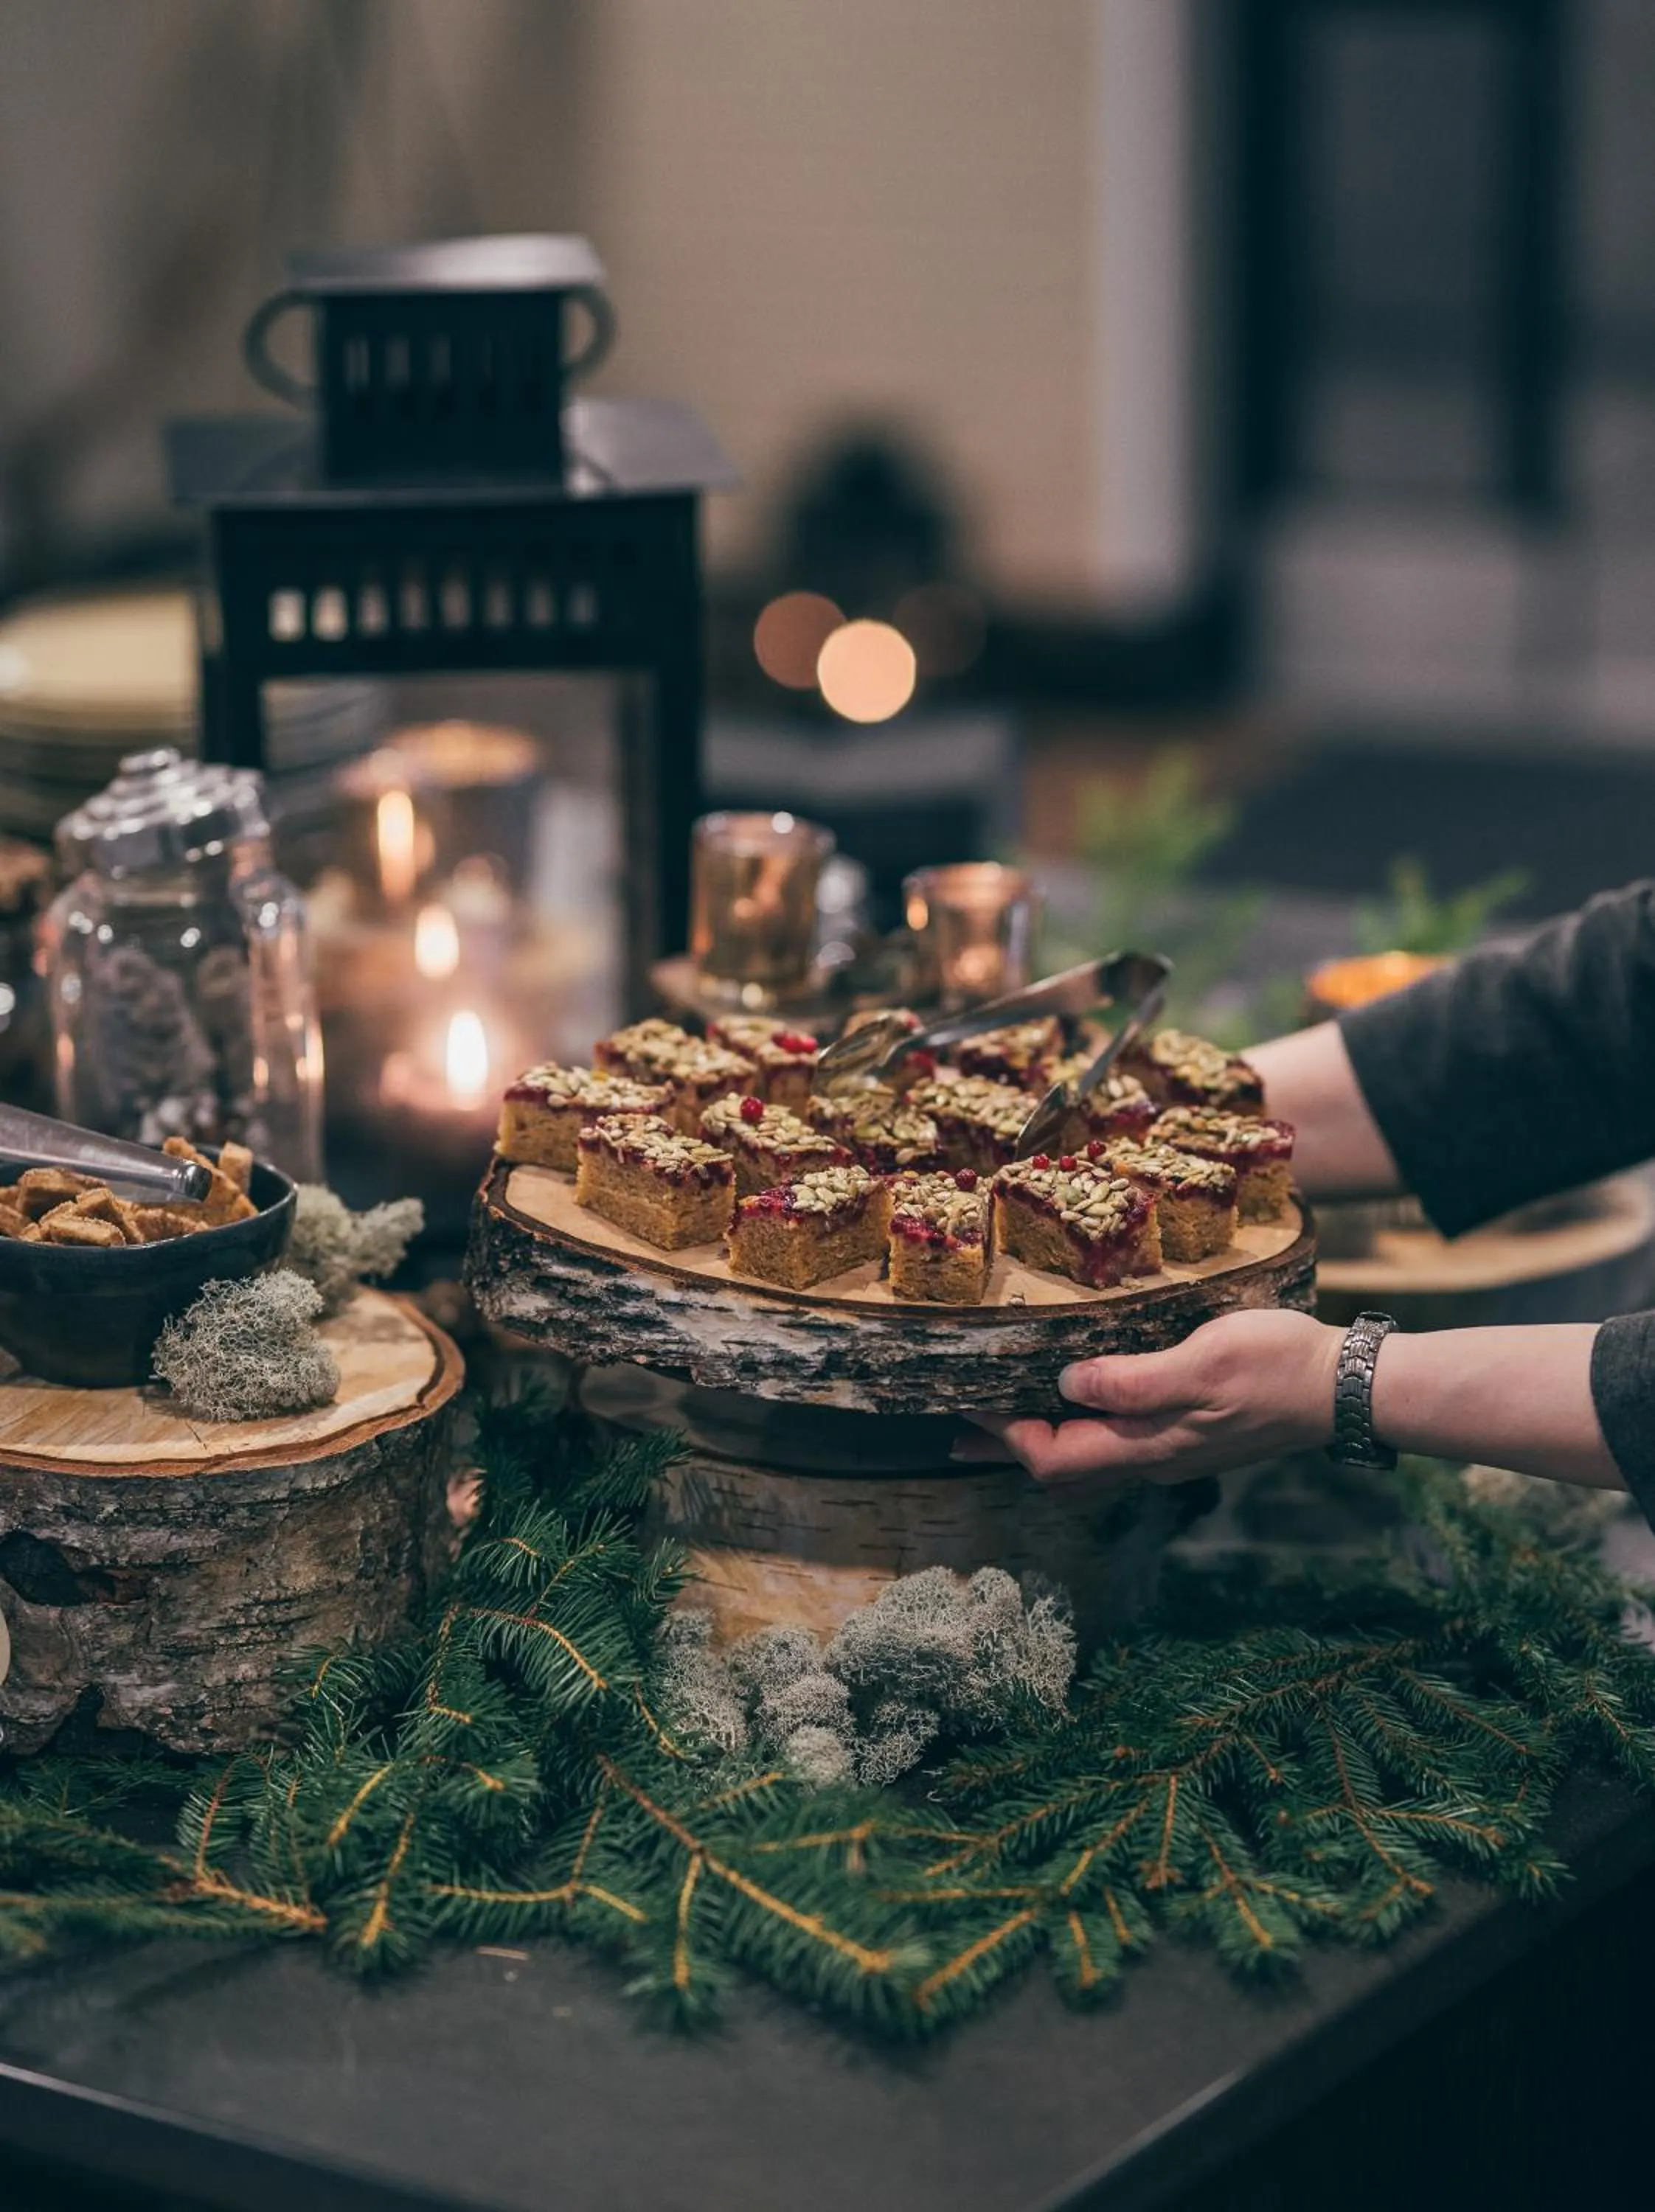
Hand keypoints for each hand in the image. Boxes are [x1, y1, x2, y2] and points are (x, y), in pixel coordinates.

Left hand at [956, 1309, 1343, 1485]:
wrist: (1342, 1387)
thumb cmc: (1274, 1366)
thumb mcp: (1202, 1362)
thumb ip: (1135, 1381)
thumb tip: (1069, 1384)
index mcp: (1149, 1445)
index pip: (1056, 1459)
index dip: (1007, 1437)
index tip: (970, 1406)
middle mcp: (1154, 1459)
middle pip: (1064, 1472)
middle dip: (1008, 1452)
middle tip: (958, 1436)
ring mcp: (1173, 1452)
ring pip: (1089, 1465)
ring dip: (1039, 1449)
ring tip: (1000, 1431)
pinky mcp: (1190, 1436)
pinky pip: (1115, 1450)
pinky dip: (1077, 1436)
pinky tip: (1075, 1414)